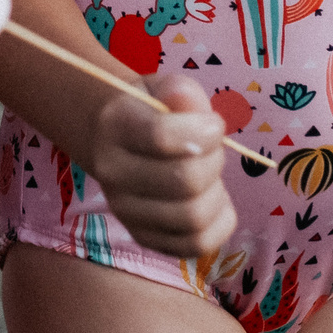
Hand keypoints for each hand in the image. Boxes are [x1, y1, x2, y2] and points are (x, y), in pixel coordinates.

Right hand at [84, 74, 237, 257]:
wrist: (113, 140)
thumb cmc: (150, 111)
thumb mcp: (164, 88)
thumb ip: (181, 92)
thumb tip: (194, 109)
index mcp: (116, 126)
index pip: (161, 137)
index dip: (202, 131)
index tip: (213, 124)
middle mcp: (113, 173)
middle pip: (184, 182)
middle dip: (215, 161)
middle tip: (213, 149)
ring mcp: (125, 211)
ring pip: (192, 218)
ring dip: (218, 193)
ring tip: (210, 175)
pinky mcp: (143, 236)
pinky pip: (196, 244)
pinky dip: (219, 223)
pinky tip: (211, 200)